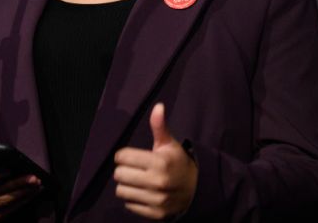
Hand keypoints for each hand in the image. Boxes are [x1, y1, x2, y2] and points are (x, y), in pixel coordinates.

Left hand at [113, 103, 197, 219]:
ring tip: (136, 181)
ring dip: (126, 185)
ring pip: (121, 191)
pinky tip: (143, 192)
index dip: (123, 155)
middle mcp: (158, 182)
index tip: (130, 156)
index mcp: (160, 162)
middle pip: (119, 174)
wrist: (198, 190)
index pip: (122, 156)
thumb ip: (159, 126)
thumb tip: (158, 106)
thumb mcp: (169, 144)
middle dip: (123, 170)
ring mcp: (157, 199)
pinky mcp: (156, 213)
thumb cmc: (178, 163)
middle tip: (133, 169)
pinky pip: (129, 205)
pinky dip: (133, 199)